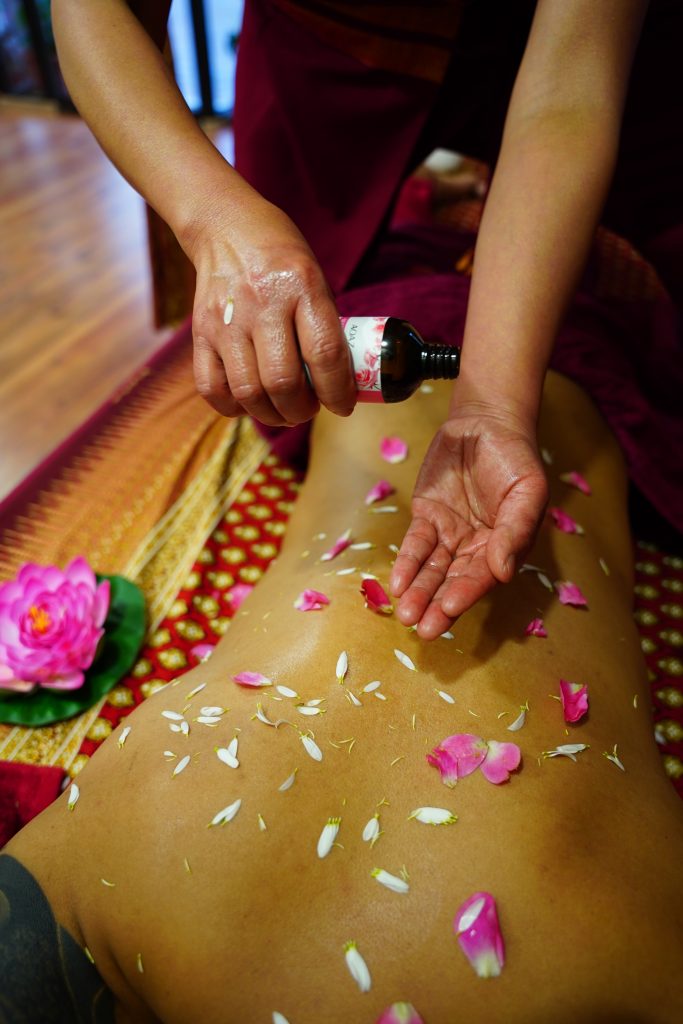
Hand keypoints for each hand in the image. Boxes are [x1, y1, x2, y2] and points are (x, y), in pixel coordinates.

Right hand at [188, 191, 355, 425]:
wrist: (226, 227)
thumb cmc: (282, 260)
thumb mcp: (316, 279)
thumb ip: (324, 327)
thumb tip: (337, 383)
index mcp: (302, 286)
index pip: (324, 354)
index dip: (338, 392)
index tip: (344, 406)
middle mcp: (262, 304)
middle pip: (282, 382)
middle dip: (302, 410)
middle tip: (310, 408)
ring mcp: (227, 320)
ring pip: (248, 392)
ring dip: (272, 415)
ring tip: (284, 411)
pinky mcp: (201, 332)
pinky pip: (212, 388)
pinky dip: (234, 407)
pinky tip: (250, 402)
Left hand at [390, 408, 548, 638]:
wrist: (486, 422)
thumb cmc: (515, 457)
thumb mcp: (528, 490)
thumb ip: (517, 530)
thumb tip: (504, 571)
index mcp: (505, 546)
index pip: (484, 575)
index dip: (466, 592)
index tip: (449, 607)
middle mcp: (477, 547)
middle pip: (455, 581)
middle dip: (437, 605)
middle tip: (423, 630)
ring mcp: (450, 533)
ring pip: (432, 569)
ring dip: (419, 592)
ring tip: (406, 614)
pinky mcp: (427, 517)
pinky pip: (416, 545)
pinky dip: (406, 563)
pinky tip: (397, 583)